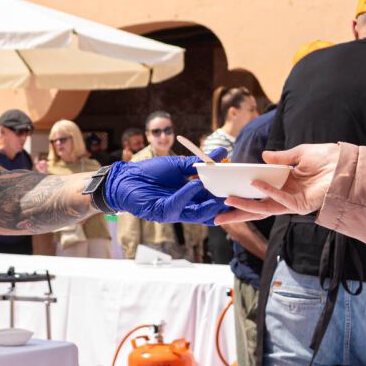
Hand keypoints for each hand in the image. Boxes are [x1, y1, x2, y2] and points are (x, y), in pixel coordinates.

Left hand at [100, 155, 235, 226]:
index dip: (226, 194)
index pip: (213, 198)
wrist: (126, 177)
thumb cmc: (150, 172)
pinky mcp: (163, 212)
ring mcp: (175, 211)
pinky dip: (188, 194)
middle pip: (210, 209)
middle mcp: (185, 206)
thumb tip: (222, 153)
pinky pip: (179, 205)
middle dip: (224, 202)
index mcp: (191, 196)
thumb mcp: (178, 164)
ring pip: (199, 213)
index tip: (239, 184)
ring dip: (210, 202)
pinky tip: (196, 184)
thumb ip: (200, 163)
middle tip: (237, 192)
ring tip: (222, 191)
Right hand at [216, 144, 338, 219]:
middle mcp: (286, 195)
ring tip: (228, 201)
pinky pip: (281, 200)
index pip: (258, 193)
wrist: (346, 164)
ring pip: (265, 207)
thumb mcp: (300, 153)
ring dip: (246, 205)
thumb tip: (263, 157)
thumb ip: (281, 157)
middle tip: (218, 218)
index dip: (242, 195)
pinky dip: (268, 192)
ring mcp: (293, 201)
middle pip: (257, 206)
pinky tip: (255, 184)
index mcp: (284, 184)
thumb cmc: (327, 159)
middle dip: (238, 213)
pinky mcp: (302, 204)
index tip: (224, 194)